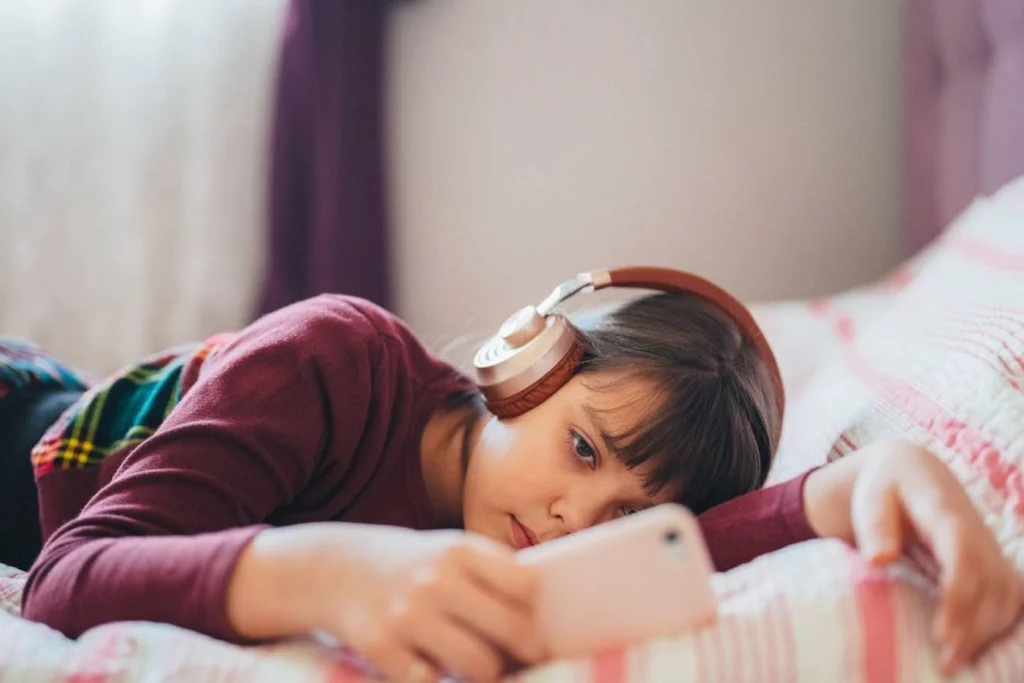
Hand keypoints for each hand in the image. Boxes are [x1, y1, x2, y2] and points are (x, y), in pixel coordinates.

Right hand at [229, 524, 545, 682]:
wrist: (331, 569)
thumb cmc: (407, 566)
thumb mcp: (446, 552)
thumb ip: (489, 576)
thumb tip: (540, 623)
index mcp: (459, 549)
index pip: (525, 586)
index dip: (536, 612)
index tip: (538, 625)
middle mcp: (436, 579)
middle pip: (511, 629)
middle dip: (526, 652)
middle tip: (524, 659)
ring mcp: (407, 614)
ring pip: (480, 665)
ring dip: (489, 674)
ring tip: (484, 669)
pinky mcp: (381, 647)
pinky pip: (433, 682)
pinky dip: (441, 681)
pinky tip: (436, 668)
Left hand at [850, 442, 1022, 674]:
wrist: (913, 470)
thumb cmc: (885, 487)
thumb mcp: (871, 498)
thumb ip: (875, 525)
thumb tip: (879, 559)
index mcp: (946, 511)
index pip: (964, 555)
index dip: (959, 596)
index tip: (941, 634)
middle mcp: (978, 532)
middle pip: (991, 583)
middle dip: (973, 627)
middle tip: (946, 665)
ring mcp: (991, 548)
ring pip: (1008, 595)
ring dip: (988, 632)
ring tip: (955, 664)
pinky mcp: (994, 562)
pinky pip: (1012, 598)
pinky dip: (1000, 625)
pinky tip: (975, 649)